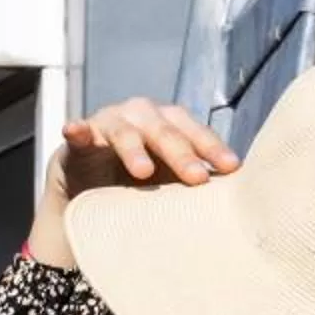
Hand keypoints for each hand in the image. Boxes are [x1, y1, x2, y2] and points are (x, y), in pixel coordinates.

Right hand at [27, 99, 238, 269]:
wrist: (86, 186)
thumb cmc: (135, 182)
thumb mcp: (167, 181)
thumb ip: (191, 180)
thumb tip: (239, 198)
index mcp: (168, 123)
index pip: (194, 131)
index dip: (212, 148)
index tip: (232, 169)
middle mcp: (141, 116)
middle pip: (164, 131)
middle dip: (181, 154)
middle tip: (196, 179)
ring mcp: (108, 123)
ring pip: (124, 131)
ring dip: (134, 149)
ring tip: (143, 173)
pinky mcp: (79, 139)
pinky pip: (78, 132)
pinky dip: (77, 130)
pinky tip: (75, 130)